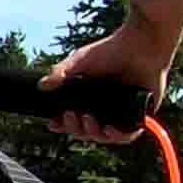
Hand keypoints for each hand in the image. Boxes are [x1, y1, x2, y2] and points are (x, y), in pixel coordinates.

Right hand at [40, 25, 170, 145]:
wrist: (140, 45)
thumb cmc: (112, 50)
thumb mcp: (80, 61)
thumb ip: (60, 73)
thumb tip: (42, 86)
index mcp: (89, 99)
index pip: (73, 119)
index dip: (62, 125)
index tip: (52, 124)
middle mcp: (105, 108)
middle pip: (86, 131)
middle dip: (75, 128)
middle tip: (70, 115)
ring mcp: (121, 112)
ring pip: (104, 136)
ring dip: (92, 133)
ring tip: (87, 120)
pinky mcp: (139, 114)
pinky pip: (128, 135)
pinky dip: (117, 136)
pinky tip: (109, 129)